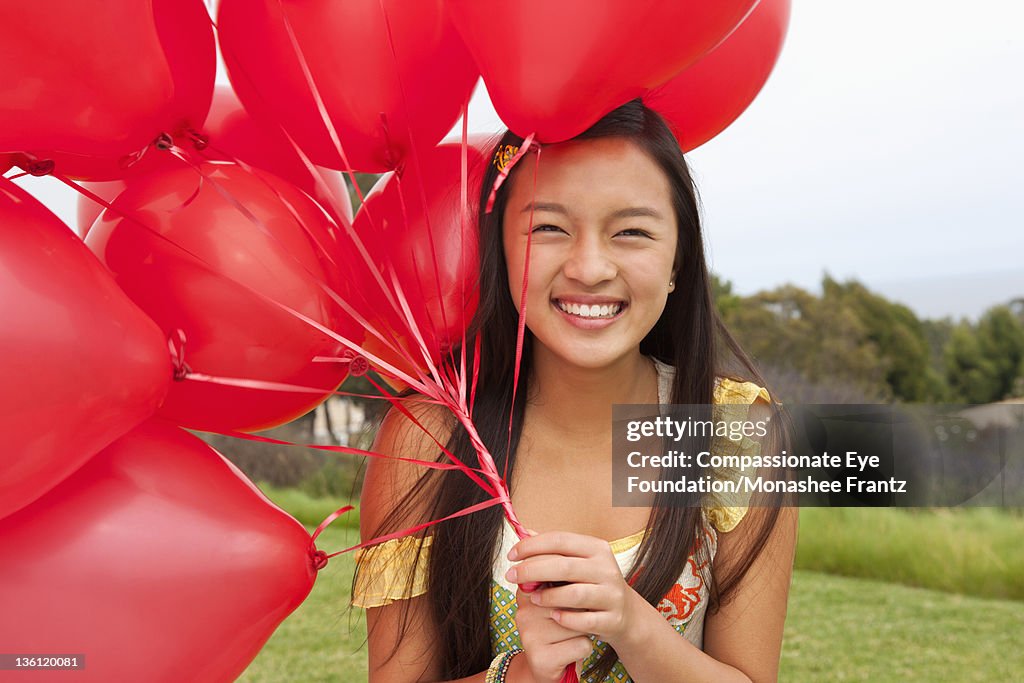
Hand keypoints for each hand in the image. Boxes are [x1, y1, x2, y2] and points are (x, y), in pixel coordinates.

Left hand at [507, 531, 639, 648]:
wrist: (626, 614)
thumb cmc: (592, 583)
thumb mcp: (577, 562)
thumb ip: (552, 550)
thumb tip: (523, 532)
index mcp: (596, 548)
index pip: (559, 540)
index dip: (532, 546)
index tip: (511, 555)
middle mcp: (606, 568)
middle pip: (564, 566)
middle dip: (532, 570)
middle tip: (511, 576)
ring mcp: (612, 594)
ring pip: (575, 594)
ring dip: (548, 596)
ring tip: (532, 599)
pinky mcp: (613, 619)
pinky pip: (585, 620)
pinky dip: (566, 619)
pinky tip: (553, 617)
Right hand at [511, 585, 591, 682]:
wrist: (546, 666)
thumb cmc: (558, 628)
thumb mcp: (557, 600)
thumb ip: (563, 583)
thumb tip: (577, 577)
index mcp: (526, 592)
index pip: (556, 575)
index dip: (574, 584)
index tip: (574, 593)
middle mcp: (524, 612)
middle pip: (572, 599)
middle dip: (580, 611)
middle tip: (570, 621)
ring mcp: (530, 636)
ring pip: (579, 623)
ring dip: (582, 631)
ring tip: (568, 637)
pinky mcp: (542, 658)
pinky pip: (582, 645)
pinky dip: (584, 649)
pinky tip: (570, 652)